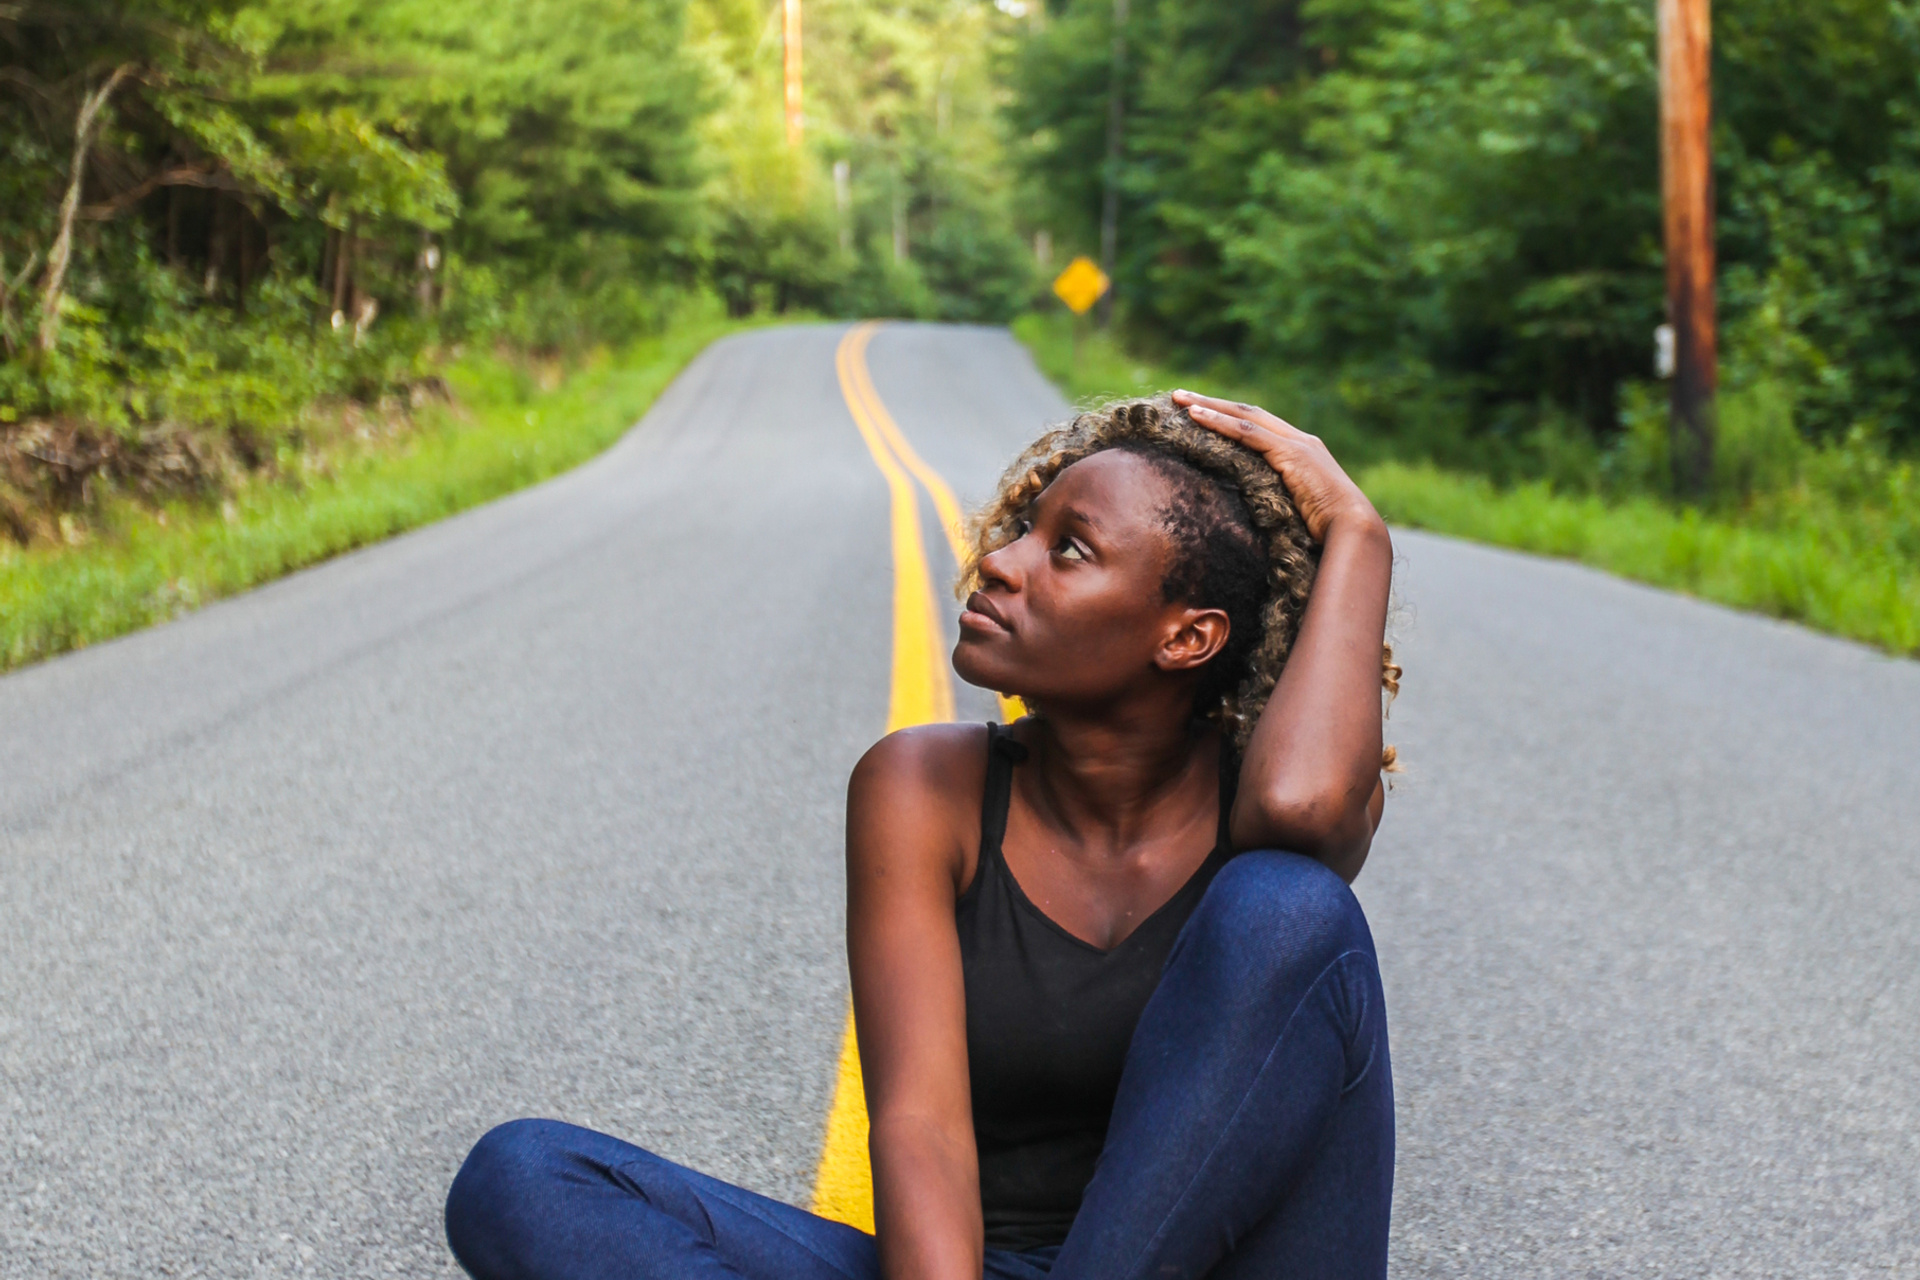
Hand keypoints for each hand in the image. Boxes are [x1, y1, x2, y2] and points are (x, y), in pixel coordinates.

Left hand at [1171, 389, 1380, 542]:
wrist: (1353, 529)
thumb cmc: (1327, 531)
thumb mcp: (1296, 511)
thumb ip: (1276, 502)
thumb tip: (1254, 516)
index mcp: (1302, 452)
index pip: (1259, 427)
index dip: (1229, 418)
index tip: (1201, 413)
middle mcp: (1300, 440)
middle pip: (1248, 413)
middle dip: (1213, 403)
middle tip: (1180, 396)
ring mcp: (1296, 443)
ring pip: (1244, 416)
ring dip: (1209, 406)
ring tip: (1179, 399)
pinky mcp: (1290, 453)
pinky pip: (1247, 432)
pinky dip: (1219, 422)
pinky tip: (1195, 416)